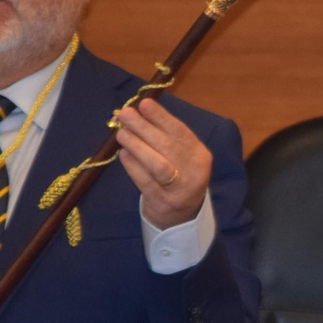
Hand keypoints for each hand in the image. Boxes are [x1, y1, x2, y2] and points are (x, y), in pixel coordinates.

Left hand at [115, 97, 210, 229]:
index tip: (144, 103)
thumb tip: (139, 112)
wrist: (182, 218)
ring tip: (121, 133)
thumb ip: (166, 137)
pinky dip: (132, 165)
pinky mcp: (161, 203)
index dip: (161, 117)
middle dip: (143, 127)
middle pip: (167, 146)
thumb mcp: (182, 157)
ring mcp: (178, 190)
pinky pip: (144, 181)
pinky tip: (123, 154)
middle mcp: (193, 172)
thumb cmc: (178, 178)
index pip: (180, 132)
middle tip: (125, 114)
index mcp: (200, 156)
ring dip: (137, 145)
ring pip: (157, 164)